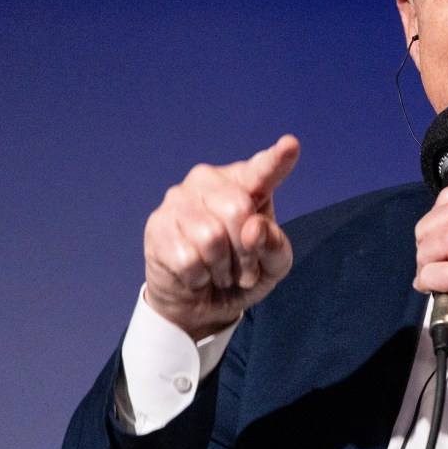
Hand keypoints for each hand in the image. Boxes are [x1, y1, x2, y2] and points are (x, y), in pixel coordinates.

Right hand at [143, 135, 299, 339]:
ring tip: (218, 272)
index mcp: (246, 183)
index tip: (290, 145)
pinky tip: (195, 274)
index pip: (263, 170)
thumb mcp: (272, 265)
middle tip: (242, 269)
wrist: (198, 303)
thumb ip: (274, 245)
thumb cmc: (240, 274)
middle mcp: (208, 180)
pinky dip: (199, 277)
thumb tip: (254, 228)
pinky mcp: (157, 225)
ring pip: (211, 236)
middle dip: (246, 251)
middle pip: (238, 209)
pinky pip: (188, 258)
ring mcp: (178, 199)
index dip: (277, 160)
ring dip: (222, 268)